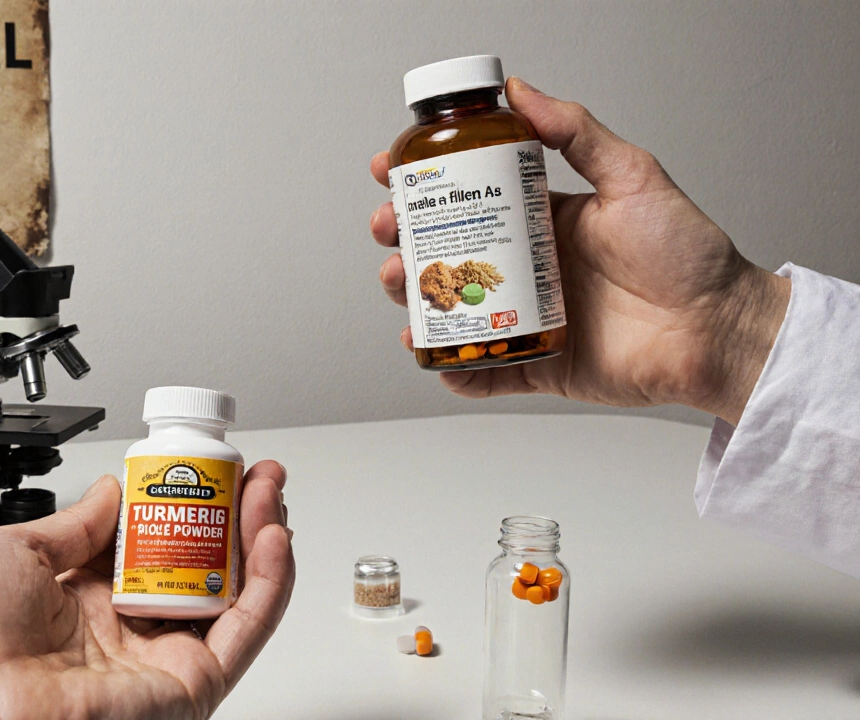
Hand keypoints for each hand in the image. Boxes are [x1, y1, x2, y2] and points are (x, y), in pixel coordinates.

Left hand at [0, 461, 293, 719]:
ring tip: (268, 493)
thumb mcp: (17, 548)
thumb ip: (79, 522)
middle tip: (253, 475)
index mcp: (86, 600)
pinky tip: (272, 537)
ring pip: (234, 595)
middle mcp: (128, 630)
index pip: (159, 546)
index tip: (207, 468)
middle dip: (236, 517)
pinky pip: (245, 630)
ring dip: (261, 540)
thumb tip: (116, 489)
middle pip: (205, 567)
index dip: (189, 506)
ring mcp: (161, 658)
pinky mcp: (190, 685)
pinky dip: (269, 583)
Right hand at [369, 77, 789, 424]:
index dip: (425, 185)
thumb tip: (523, 91)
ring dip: (415, 296)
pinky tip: (430, 351)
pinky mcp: (537, 363)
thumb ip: (576, 132)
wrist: (715, 329)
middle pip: (446, 251)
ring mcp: (528, 316)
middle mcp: (529, 267)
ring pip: (451, 308)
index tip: (393, 171)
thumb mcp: (632, 175)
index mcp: (544, 220)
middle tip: (391, 231)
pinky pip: (481, 371)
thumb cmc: (687, 255)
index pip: (470, 196)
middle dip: (405, 240)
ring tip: (405, 285)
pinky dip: (448, 368)